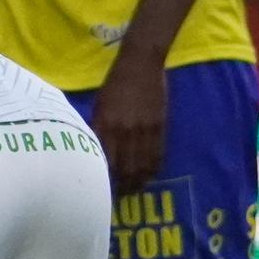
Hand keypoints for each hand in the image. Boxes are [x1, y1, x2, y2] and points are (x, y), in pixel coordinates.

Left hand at [90, 42, 171, 190]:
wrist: (140, 62)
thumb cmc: (114, 82)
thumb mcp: (99, 105)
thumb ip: (99, 129)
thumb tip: (98, 152)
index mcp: (105, 125)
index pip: (105, 162)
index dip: (106, 180)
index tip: (103, 190)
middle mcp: (124, 131)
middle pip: (126, 169)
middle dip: (125, 186)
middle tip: (122, 196)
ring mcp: (144, 129)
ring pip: (143, 166)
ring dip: (140, 181)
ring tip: (136, 189)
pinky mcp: (159, 126)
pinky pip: (157, 154)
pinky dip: (154, 168)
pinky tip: (150, 174)